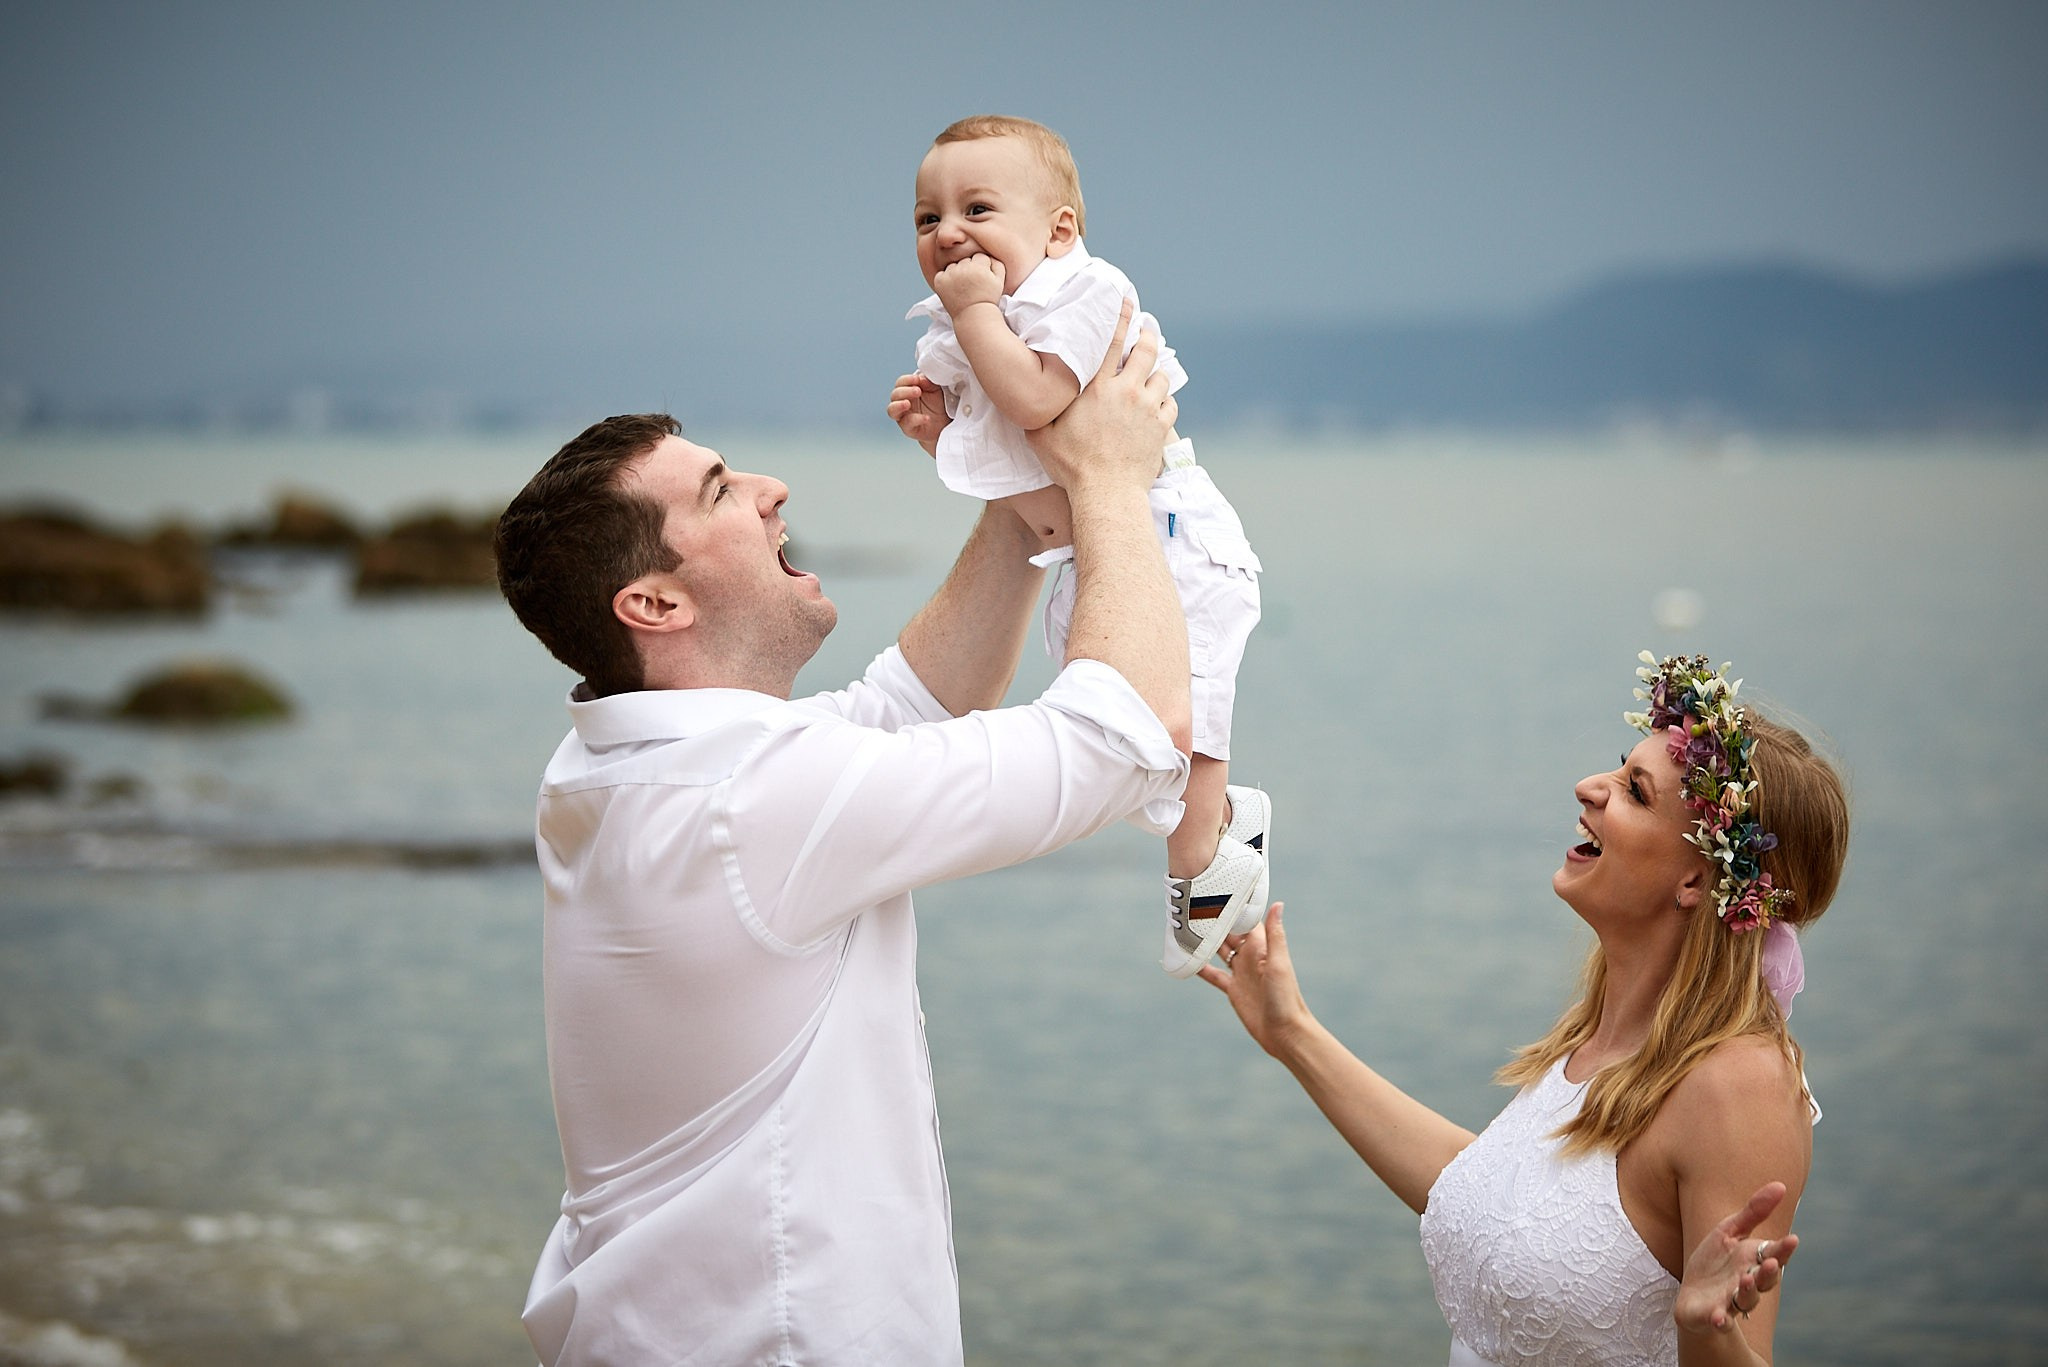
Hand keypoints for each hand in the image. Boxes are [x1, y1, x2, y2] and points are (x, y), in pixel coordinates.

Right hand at [887, 373, 948, 454]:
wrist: (946, 422)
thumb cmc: (938, 404)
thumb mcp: (937, 389)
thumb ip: (928, 382)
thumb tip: (921, 378)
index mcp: (907, 390)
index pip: (900, 383)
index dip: (907, 380)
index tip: (917, 379)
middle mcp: (902, 402)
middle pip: (894, 395)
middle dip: (904, 391)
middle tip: (918, 391)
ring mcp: (903, 416)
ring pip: (892, 410)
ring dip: (898, 405)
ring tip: (907, 404)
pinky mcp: (908, 429)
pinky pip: (907, 424)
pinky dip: (916, 419)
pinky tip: (926, 418)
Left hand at [933, 253, 1005, 314]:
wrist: (973, 318)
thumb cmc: (988, 299)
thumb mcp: (999, 281)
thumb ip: (997, 263)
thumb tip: (989, 253)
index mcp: (979, 267)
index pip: (980, 257)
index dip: (983, 269)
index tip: (983, 280)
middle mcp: (963, 269)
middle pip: (966, 260)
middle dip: (970, 270)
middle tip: (973, 286)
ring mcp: (950, 275)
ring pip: (954, 266)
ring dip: (957, 273)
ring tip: (963, 288)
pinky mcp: (939, 282)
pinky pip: (942, 273)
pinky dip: (946, 280)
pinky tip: (954, 290)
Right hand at [1026, 298, 1174, 492]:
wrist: (1107, 493)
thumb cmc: (1072, 467)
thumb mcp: (1041, 437)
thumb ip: (1036, 413)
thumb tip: (1022, 397)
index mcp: (1097, 388)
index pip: (1112, 342)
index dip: (1120, 317)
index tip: (1126, 301)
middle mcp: (1126, 391)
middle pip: (1146, 351)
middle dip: (1148, 336)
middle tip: (1147, 330)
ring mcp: (1147, 409)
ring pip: (1163, 377)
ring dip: (1157, 372)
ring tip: (1153, 373)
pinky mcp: (1162, 428)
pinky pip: (1171, 405)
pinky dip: (1166, 402)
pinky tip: (1160, 404)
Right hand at [1196, 902, 1310, 1059]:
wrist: (1284, 1032)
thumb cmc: (1286, 997)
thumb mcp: (1278, 963)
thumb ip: (1275, 934)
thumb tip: (1278, 903)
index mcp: (1261, 948)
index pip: (1245, 921)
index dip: (1233, 907)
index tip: (1217, 890)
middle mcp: (1249, 957)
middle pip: (1229, 933)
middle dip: (1215, 921)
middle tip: (1193, 906)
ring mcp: (1240, 973)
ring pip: (1219, 951)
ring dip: (1206, 940)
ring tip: (1186, 927)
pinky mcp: (1233, 989)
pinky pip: (1213, 974)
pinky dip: (1200, 967)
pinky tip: (1187, 960)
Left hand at [1674, 1182, 1799, 1336]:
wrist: (1693, 1298)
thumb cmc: (1714, 1262)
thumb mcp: (1729, 1232)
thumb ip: (1753, 1212)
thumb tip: (1781, 1185)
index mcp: (1753, 1261)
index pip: (1773, 1255)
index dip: (1783, 1249)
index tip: (1792, 1239)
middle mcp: (1747, 1283)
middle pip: (1764, 1280)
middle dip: (1768, 1273)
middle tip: (1771, 1263)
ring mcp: (1731, 1301)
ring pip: (1746, 1300)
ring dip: (1747, 1292)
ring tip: (1744, 1281)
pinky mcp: (1713, 1316)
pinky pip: (1720, 1320)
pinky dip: (1721, 1320)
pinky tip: (1719, 1318)